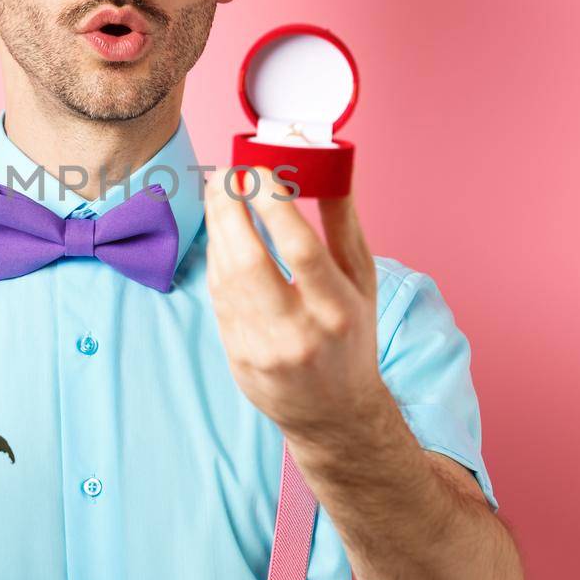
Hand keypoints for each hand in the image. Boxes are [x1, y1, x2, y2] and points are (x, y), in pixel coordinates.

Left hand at [202, 166, 381, 439]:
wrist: (334, 414)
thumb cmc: (351, 336)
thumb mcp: (362, 282)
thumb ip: (343, 223)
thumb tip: (330, 165)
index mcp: (338, 312)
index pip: (302, 251)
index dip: (275, 206)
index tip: (261, 171)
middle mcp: (299, 333)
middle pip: (250, 261)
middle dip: (230, 209)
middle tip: (226, 174)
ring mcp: (262, 349)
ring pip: (226, 276)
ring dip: (218, 228)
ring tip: (220, 193)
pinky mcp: (237, 357)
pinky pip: (218, 297)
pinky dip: (217, 258)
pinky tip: (222, 233)